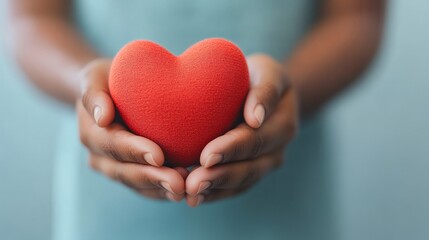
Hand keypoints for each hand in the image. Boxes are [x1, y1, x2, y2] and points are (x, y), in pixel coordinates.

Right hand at [77, 59, 186, 201]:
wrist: (111, 91)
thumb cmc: (107, 79)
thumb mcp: (95, 77)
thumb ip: (94, 95)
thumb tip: (102, 117)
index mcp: (92, 132)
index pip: (112, 144)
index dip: (134, 151)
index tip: (158, 155)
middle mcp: (100, 156)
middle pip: (124, 171)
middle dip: (152, 178)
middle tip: (179, 182)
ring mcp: (115, 168)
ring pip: (136, 185)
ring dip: (160, 189)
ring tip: (185, 189)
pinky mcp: (131, 174)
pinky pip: (146, 189)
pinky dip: (163, 192)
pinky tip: (185, 191)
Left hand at [185, 54, 298, 206]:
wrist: (262, 91)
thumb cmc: (258, 76)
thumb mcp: (268, 71)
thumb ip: (266, 91)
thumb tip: (255, 117)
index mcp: (283, 122)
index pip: (256, 138)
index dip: (232, 148)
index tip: (206, 156)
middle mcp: (277, 148)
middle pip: (251, 167)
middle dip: (220, 176)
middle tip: (192, 184)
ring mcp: (265, 163)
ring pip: (243, 182)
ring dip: (216, 190)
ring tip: (190, 195)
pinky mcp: (252, 171)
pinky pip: (235, 188)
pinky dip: (215, 194)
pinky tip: (194, 199)